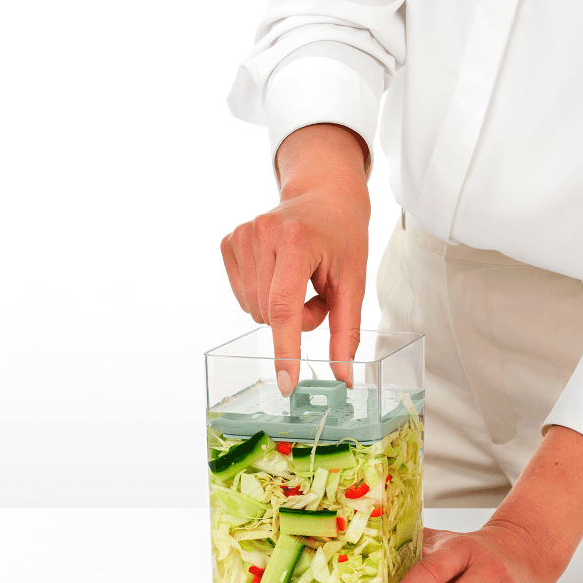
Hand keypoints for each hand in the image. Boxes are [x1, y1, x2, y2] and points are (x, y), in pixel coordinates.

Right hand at [219, 124, 370, 393]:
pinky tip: (278, 274)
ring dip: (280, 309)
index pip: (285, 308)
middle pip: (271, 314)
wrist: (324, 198)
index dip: (286, 350)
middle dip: (297, 320)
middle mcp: (263, 234)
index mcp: (297, 241)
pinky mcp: (230, 241)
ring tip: (299, 280)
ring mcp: (241, 235)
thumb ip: (347, 333)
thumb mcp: (353, 283)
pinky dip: (263, 297)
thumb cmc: (342, 239)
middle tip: (318, 295)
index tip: (286, 384)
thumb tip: (343, 377)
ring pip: (254, 309)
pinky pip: (242, 296)